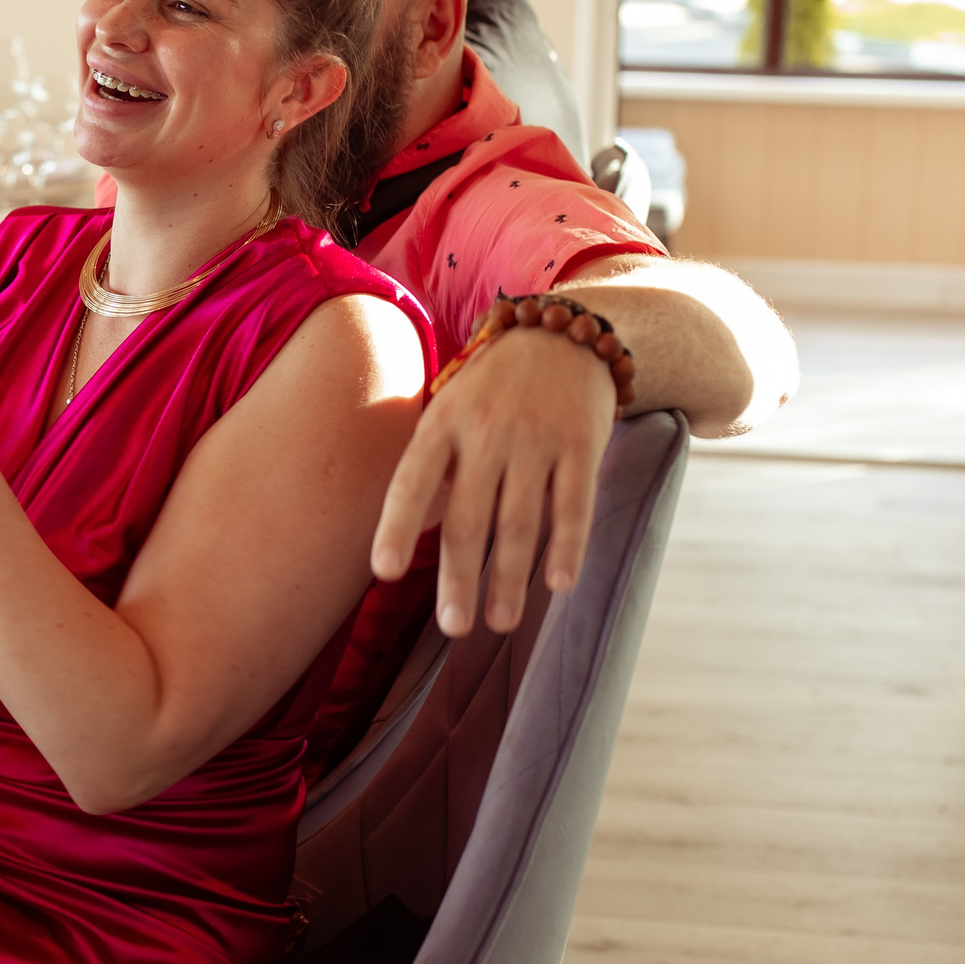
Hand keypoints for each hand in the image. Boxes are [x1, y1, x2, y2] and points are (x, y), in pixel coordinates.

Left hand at [369, 327, 615, 634]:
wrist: (564, 336)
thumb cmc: (493, 389)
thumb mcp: (450, 410)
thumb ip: (435, 466)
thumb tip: (409, 537)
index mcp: (442, 424)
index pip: (411, 482)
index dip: (395, 527)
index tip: (383, 572)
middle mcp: (486, 431)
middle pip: (468, 517)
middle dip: (459, 578)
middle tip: (453, 628)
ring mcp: (536, 438)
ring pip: (520, 521)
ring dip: (510, 578)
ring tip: (500, 622)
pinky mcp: (581, 443)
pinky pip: (573, 504)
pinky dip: (568, 547)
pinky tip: (558, 584)